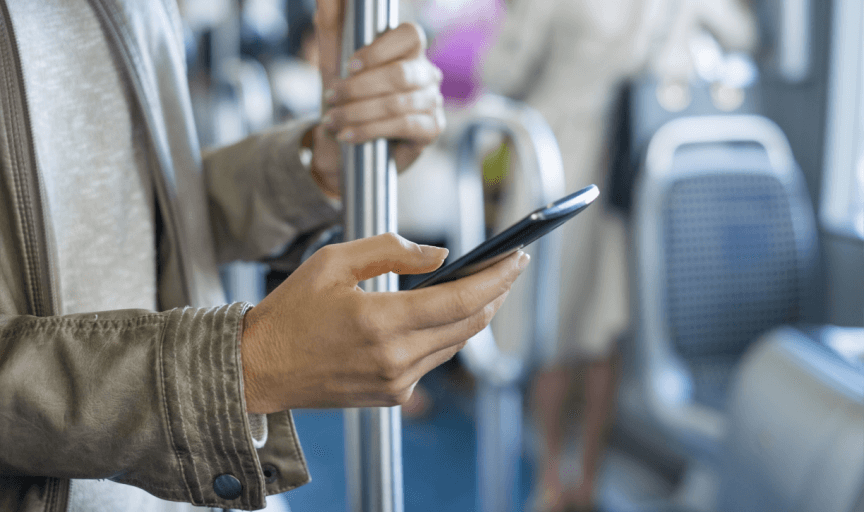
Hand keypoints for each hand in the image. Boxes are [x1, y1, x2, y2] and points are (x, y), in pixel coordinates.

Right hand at [240, 233, 528, 412]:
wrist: (259, 369)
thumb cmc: (292, 310)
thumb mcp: (334, 261)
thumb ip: (391, 250)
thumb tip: (441, 255)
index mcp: (380, 322)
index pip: (460, 301)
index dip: (496, 278)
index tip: (518, 257)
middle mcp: (395, 359)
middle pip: (469, 324)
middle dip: (496, 293)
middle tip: (509, 266)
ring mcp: (396, 382)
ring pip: (456, 343)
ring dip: (475, 314)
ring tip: (485, 284)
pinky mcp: (392, 396)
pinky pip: (434, 360)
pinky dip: (447, 334)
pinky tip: (447, 313)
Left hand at [311, 0, 444, 195]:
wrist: (346, 142)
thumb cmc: (346, 96)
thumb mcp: (334, 59)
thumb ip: (332, 23)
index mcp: (408, 50)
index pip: (409, 35)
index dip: (379, 50)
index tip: (349, 65)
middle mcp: (426, 73)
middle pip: (399, 74)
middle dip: (358, 89)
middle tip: (331, 98)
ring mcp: (432, 101)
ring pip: (397, 103)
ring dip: (358, 113)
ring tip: (333, 121)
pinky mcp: (432, 128)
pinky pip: (403, 126)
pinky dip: (370, 131)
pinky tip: (349, 136)